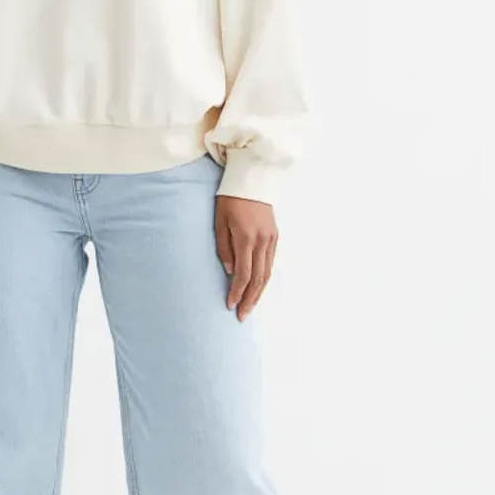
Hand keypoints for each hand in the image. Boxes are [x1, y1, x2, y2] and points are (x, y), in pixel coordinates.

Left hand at [215, 196, 278, 320]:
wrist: (252, 179)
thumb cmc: (230, 199)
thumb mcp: (219, 221)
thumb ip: (224, 248)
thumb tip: (229, 272)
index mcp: (246, 238)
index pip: (243, 274)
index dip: (236, 292)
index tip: (229, 305)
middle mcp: (262, 241)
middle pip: (258, 279)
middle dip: (250, 300)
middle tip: (242, 316)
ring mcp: (271, 239)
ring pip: (267, 274)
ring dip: (259, 293)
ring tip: (250, 307)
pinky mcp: (275, 236)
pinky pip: (271, 263)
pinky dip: (264, 279)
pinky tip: (258, 288)